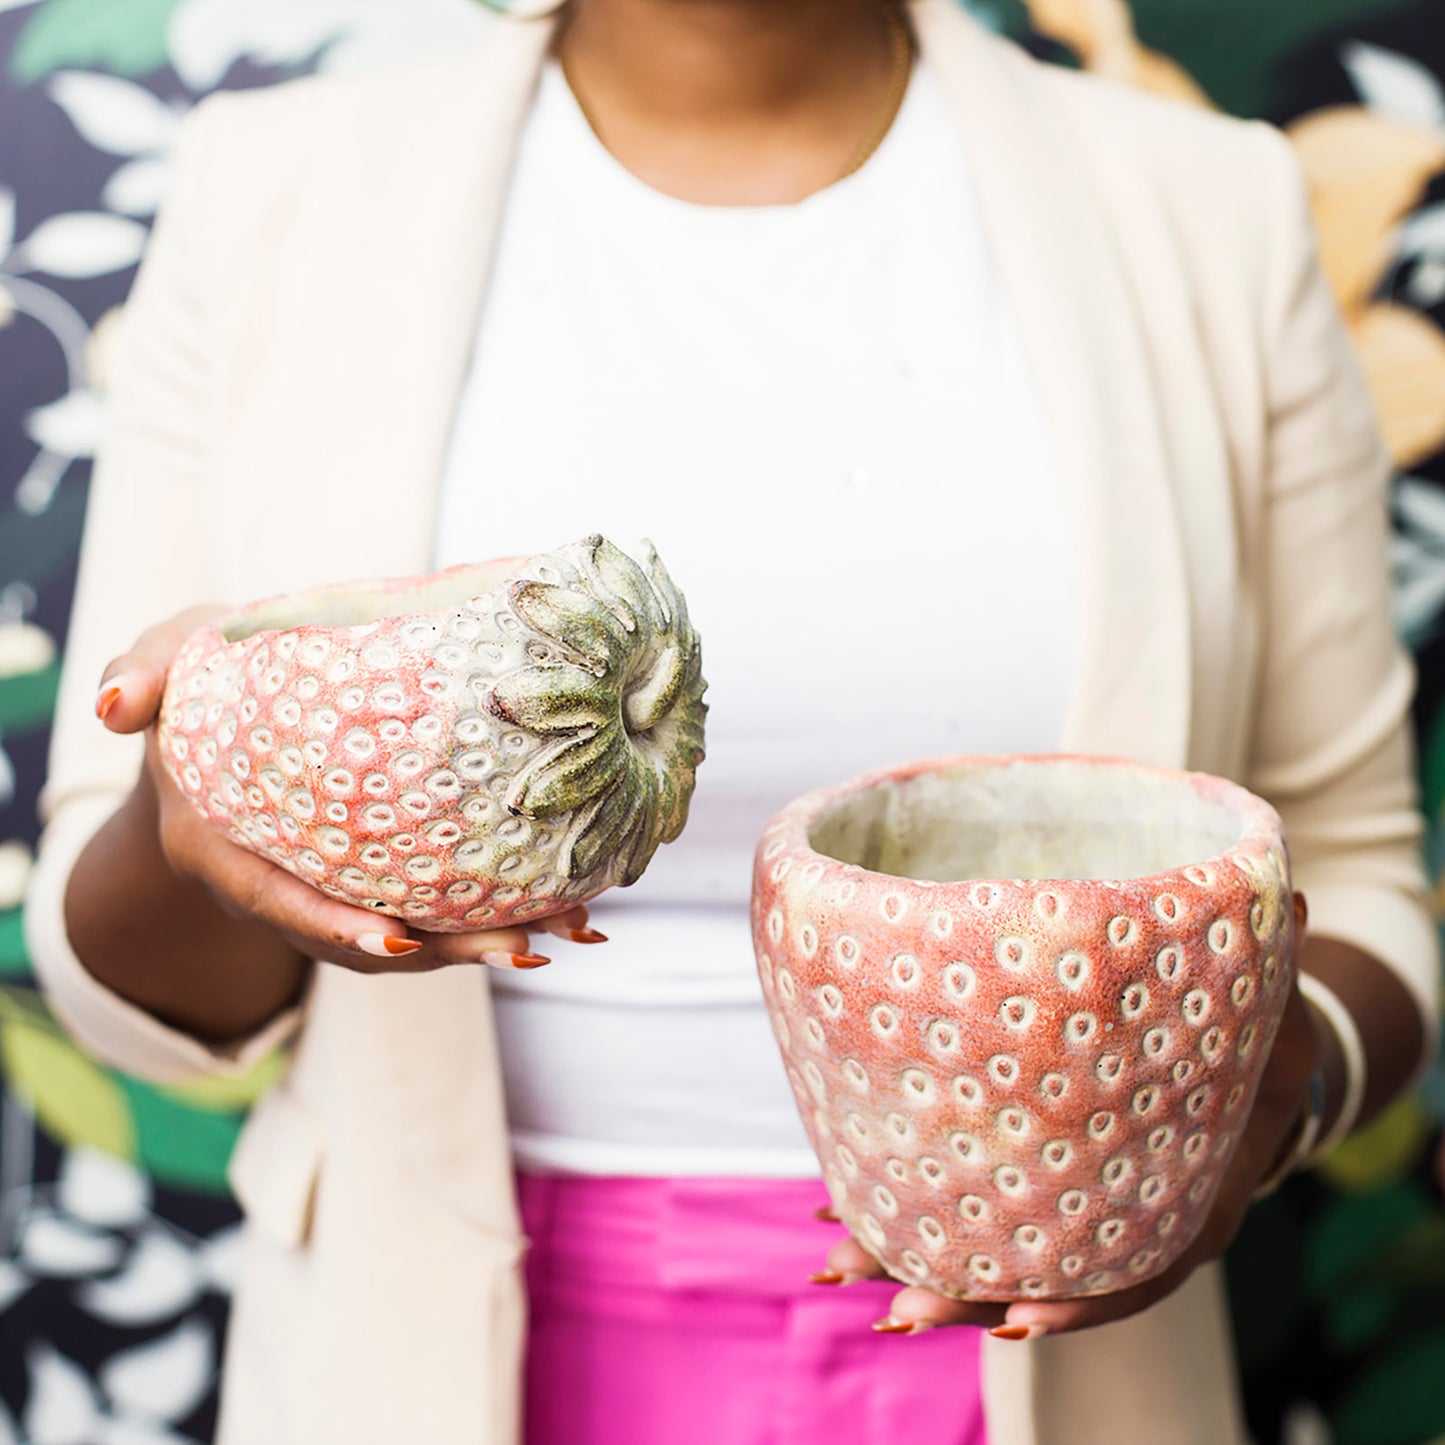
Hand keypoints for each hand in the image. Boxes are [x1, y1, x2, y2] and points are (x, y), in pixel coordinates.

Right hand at [97, 607, 604, 974]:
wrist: (228, 725)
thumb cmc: (199, 692)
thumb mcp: (165, 666)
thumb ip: (143, 673)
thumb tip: (117, 705)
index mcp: (228, 846)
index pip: (277, 897)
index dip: (330, 924)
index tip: (393, 940)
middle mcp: (288, 881)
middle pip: (367, 935)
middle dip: (447, 948)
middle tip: (528, 944)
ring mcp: (338, 884)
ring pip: (416, 930)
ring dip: (492, 936)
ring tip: (573, 926)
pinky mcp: (383, 872)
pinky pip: (440, 901)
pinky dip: (501, 906)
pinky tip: (573, 898)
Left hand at [815, 926, 1319, 1339]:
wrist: (1233, 1067)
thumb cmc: (1248, 1043)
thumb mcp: (1268, 1020)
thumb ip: (1270, 983)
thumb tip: (1293, 905)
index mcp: (1183, 1203)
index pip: (1134, 1274)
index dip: (1082, 1301)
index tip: (1019, 1321)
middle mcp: (1118, 1218)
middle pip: (1042, 1278)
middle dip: (966, 1292)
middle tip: (894, 1308)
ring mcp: (1070, 1204)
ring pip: (992, 1251)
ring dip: (917, 1261)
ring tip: (835, 1265)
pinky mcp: (1026, 1170)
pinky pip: (969, 1203)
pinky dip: (911, 1210)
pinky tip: (839, 1201)